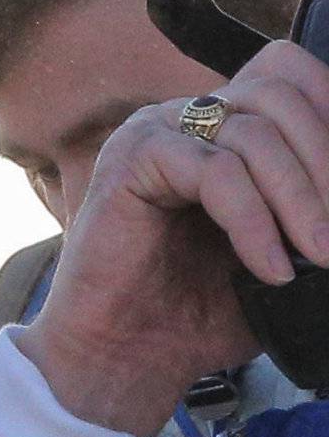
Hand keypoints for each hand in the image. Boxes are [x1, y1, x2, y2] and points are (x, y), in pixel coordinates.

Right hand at [21, 43, 328, 436]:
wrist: (128, 358)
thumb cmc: (196, 315)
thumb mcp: (281, 252)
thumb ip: (314, 216)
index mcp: (221, 129)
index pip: (292, 77)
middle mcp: (187, 119)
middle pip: (281, 95)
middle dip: (326, 162)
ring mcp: (155, 132)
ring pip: (255, 133)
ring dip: (300, 198)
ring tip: (318, 255)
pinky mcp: (131, 160)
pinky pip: (216, 171)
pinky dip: (254, 221)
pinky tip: (269, 267)